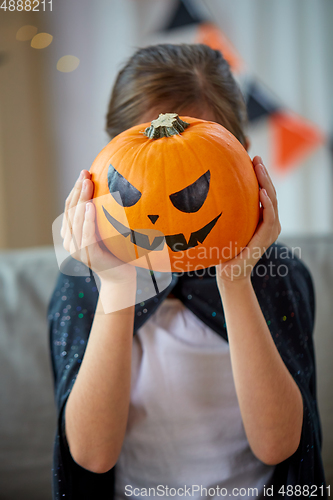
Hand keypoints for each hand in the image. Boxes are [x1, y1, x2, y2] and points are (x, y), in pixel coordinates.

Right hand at [61, 170, 136, 284]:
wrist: (121, 277)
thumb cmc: (116, 251)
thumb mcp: (106, 229)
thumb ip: (101, 215)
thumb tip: (109, 187)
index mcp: (71, 233)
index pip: (70, 207)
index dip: (75, 190)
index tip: (84, 173)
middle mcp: (70, 241)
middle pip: (71, 211)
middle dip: (77, 190)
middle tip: (85, 174)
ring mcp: (77, 250)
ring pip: (76, 220)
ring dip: (81, 200)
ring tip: (87, 184)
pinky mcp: (87, 256)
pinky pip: (86, 235)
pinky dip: (87, 220)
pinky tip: (90, 206)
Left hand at [216, 156, 280, 283]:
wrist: (229, 273)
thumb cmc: (224, 250)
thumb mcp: (226, 225)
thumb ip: (226, 210)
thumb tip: (205, 188)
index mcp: (262, 218)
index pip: (264, 192)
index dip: (260, 176)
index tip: (252, 159)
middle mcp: (269, 223)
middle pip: (270, 193)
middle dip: (264, 174)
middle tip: (256, 158)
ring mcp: (270, 231)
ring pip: (273, 202)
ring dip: (267, 183)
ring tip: (260, 168)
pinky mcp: (265, 239)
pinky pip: (269, 218)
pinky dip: (267, 204)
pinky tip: (262, 193)